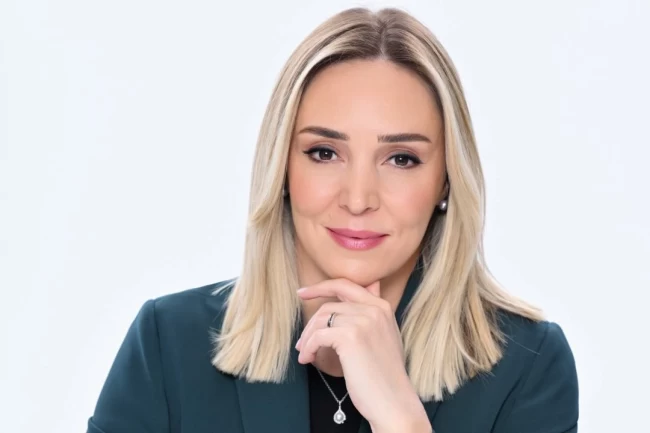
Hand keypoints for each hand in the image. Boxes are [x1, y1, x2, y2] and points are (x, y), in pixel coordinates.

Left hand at [296, 279, 430, 432]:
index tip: (303, 292)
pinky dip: (308, 348)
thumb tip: (371, 285)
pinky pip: (318, 336)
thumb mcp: (384, 335)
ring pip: (321, 319)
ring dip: (308, 338)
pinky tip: (308, 359)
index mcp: (382, 306)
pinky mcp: (350, 337)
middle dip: (310, 321)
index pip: (345, 285)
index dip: (321, 287)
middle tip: (302, 340)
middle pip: (329, 304)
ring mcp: (362, 321)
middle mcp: (374, 309)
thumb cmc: (385, 374)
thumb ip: (373, 313)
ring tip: (305, 353)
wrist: (393, 400)